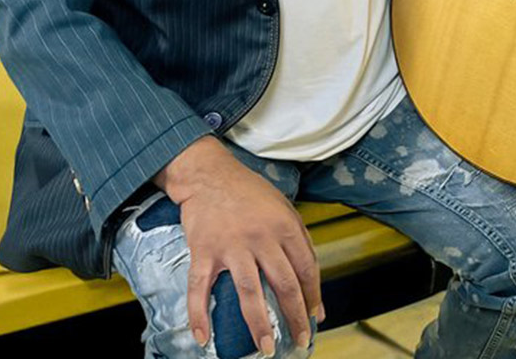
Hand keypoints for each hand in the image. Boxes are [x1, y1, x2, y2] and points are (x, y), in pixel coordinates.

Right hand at [154, 137, 323, 355]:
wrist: (209, 175)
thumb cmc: (250, 193)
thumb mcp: (284, 207)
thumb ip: (299, 239)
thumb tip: (311, 281)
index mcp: (284, 226)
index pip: (306, 268)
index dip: (313, 296)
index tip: (316, 316)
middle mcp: (261, 237)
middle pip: (284, 284)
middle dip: (295, 317)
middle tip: (300, 340)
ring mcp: (232, 246)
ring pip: (249, 292)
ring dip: (259, 324)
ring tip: (265, 348)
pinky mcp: (204, 251)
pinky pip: (200, 289)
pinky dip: (199, 315)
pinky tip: (203, 338)